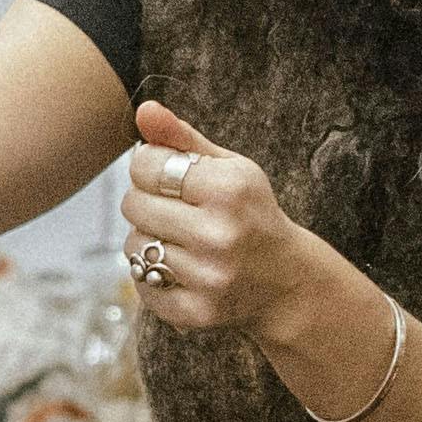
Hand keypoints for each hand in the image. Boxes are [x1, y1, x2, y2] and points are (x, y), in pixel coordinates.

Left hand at [118, 105, 358, 356]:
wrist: (287, 281)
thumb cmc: (251, 213)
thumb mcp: (230, 168)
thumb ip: (183, 138)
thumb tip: (144, 109)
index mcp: (229, 189)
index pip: (145, 165)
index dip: (149, 167)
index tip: (168, 176)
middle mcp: (220, 234)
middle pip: (135, 205)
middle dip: (146, 203)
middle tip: (173, 210)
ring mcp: (210, 277)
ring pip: (135, 247)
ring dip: (148, 240)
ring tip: (178, 240)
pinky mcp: (199, 312)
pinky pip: (143, 287)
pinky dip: (151, 278)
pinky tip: (179, 270)